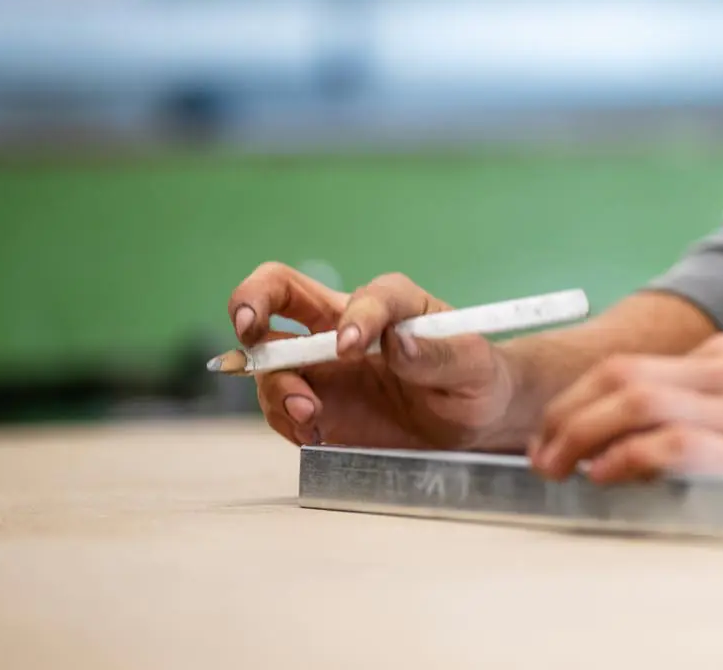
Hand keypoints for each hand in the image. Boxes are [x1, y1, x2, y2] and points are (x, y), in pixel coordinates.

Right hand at [227, 264, 522, 450]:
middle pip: (279, 290)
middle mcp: (345, 324)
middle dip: (252, 298)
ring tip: (308, 413)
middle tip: (248, 323)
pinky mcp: (315, 405)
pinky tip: (313, 432)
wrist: (468, 424)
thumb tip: (400, 340)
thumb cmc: (475, 380)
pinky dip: (284, 418)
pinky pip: (280, 406)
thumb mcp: (472, 367)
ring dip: (276, 382)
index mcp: (390, 303)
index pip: (365, 295)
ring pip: (271, 357)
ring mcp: (323, 365)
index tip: (353, 346)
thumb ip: (438, 354)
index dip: (356, 316)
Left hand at [526, 333, 722, 483]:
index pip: (633, 366)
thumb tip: (638, 437)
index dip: (581, 399)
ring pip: (634, 401)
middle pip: (621, 376)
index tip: (559, 431)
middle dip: (568, 413)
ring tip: (556, 465)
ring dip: (581, 434)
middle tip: (541, 452)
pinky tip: (604, 474)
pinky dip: (626, 456)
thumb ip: (711, 402)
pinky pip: (669, 442)